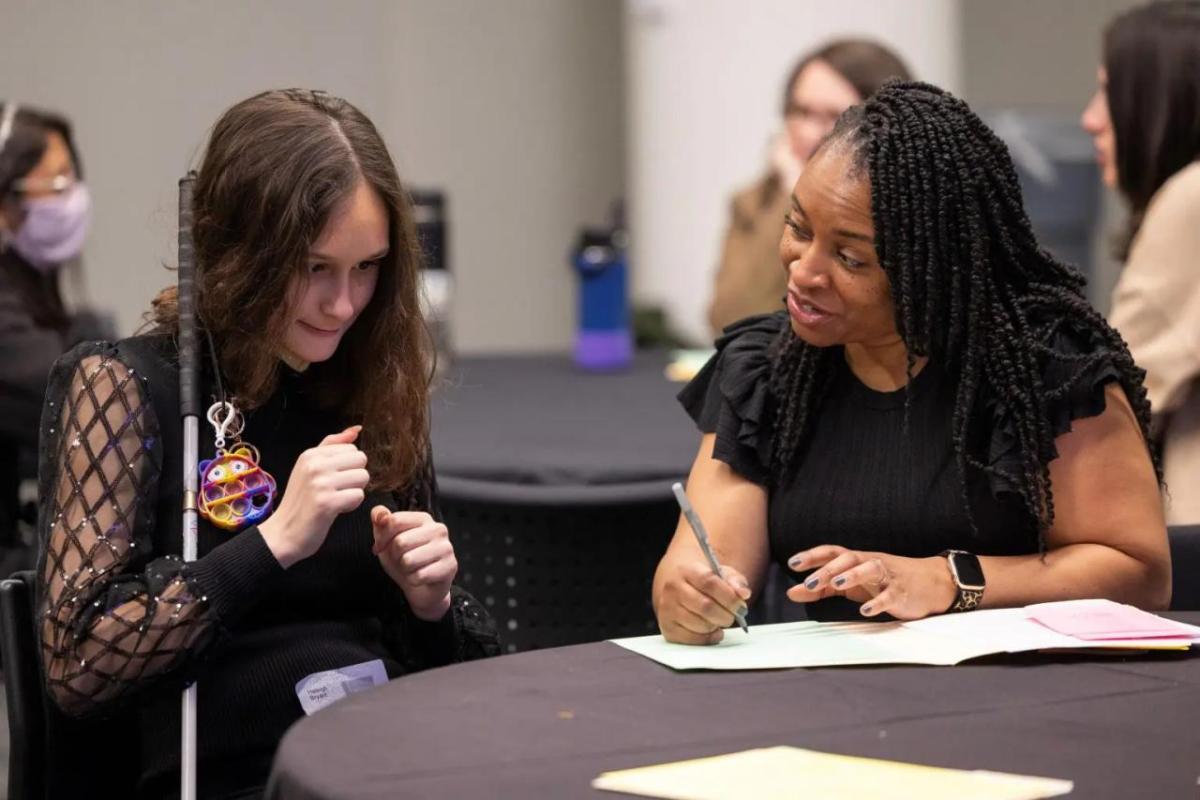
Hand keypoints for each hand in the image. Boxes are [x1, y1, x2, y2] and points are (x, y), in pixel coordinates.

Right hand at [259, 425, 368, 567]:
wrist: (283, 534)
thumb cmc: (301, 501)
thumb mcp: (310, 468)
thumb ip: (332, 446)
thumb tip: (357, 429)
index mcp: (310, 454)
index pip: (352, 448)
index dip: (348, 466)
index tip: (332, 479)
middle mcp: (314, 465)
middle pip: (361, 460)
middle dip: (355, 477)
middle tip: (336, 490)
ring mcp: (320, 483)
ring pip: (363, 477)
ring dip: (354, 492)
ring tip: (335, 500)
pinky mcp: (327, 502)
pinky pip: (358, 496)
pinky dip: (351, 506)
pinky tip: (335, 510)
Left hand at [370, 507, 455, 620]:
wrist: (422, 588)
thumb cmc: (405, 560)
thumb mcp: (387, 540)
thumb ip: (381, 521)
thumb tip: (378, 514)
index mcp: (423, 518)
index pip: (394, 520)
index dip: (381, 538)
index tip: (381, 548)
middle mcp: (438, 529)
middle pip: (400, 542)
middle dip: (395, 556)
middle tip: (402, 560)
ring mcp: (447, 547)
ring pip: (408, 560)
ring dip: (404, 570)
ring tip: (412, 569)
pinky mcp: (450, 567)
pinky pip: (418, 576)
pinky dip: (413, 580)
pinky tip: (421, 578)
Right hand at [654, 561, 751, 644]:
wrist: (681, 589)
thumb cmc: (705, 583)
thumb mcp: (722, 575)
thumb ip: (736, 582)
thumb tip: (743, 593)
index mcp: (687, 570)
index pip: (709, 582)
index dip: (729, 597)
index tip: (741, 606)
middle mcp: (672, 587)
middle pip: (705, 606)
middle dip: (726, 615)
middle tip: (733, 616)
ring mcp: (667, 608)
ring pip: (700, 624)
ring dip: (716, 626)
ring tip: (719, 620)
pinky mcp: (667, 627)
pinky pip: (693, 639)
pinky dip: (708, 638)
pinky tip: (712, 631)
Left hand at [785, 545, 956, 619]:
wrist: (930, 583)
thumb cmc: (882, 581)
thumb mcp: (850, 584)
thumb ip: (821, 588)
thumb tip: (791, 592)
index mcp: (856, 560)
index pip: (832, 552)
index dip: (812, 555)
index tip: (792, 562)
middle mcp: (870, 563)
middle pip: (848, 559)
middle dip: (828, 570)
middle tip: (809, 582)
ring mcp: (887, 576)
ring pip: (870, 568)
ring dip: (853, 575)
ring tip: (837, 584)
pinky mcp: (902, 592)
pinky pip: (890, 595)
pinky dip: (878, 603)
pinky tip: (865, 611)